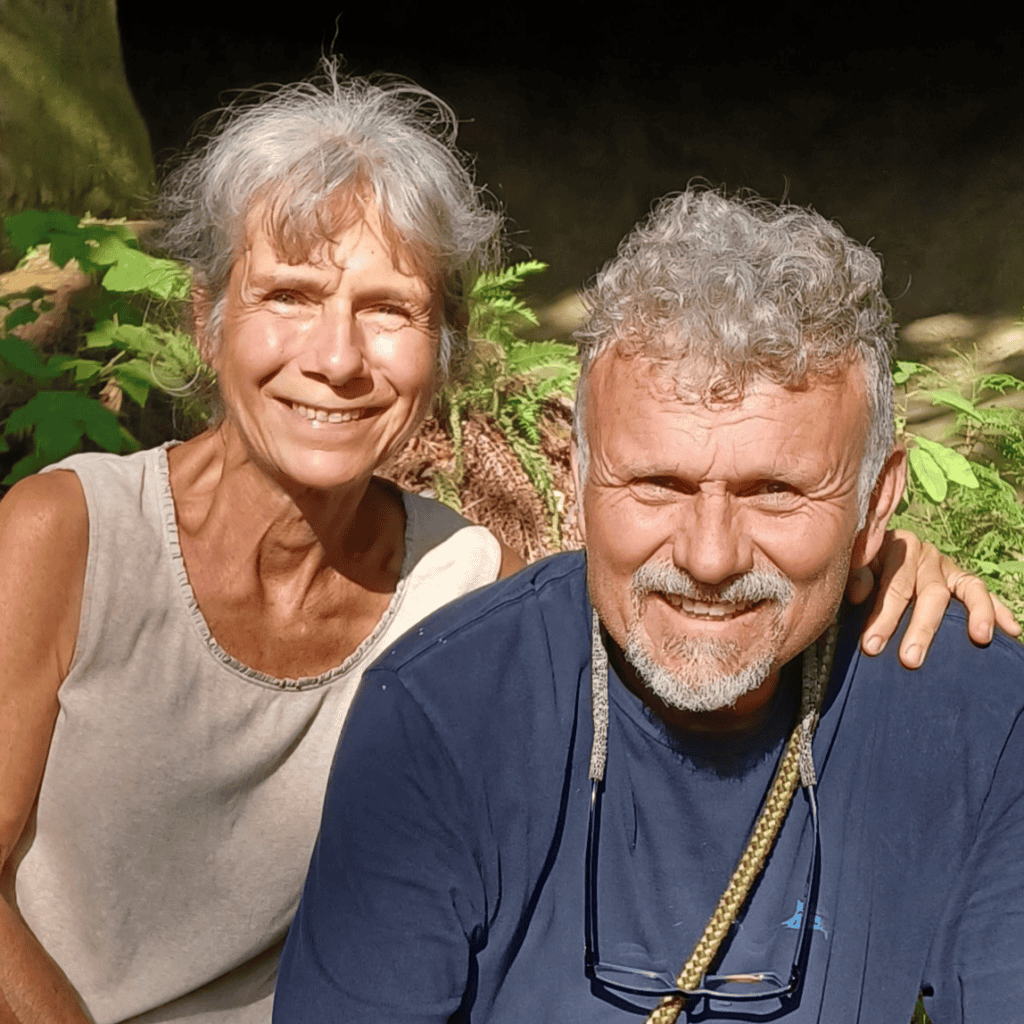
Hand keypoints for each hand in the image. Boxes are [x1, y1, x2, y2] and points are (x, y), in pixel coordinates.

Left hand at [846, 529, 1020, 668]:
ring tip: (979, 639)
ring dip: (974, 615)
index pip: (894, 585)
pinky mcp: (959, 577)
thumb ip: (854, 577)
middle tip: (910, 660)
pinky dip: (997, 610)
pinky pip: (981, 591)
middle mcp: (923, 552)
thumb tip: (861, 594)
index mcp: (895, 546)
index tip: (871, 646)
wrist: (869, 552)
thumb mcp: (851, 567)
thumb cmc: (857, 569)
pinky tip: (1011, 630)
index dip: (883, 617)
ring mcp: (944, 564)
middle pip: (929, 592)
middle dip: (919, 629)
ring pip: (964, 589)